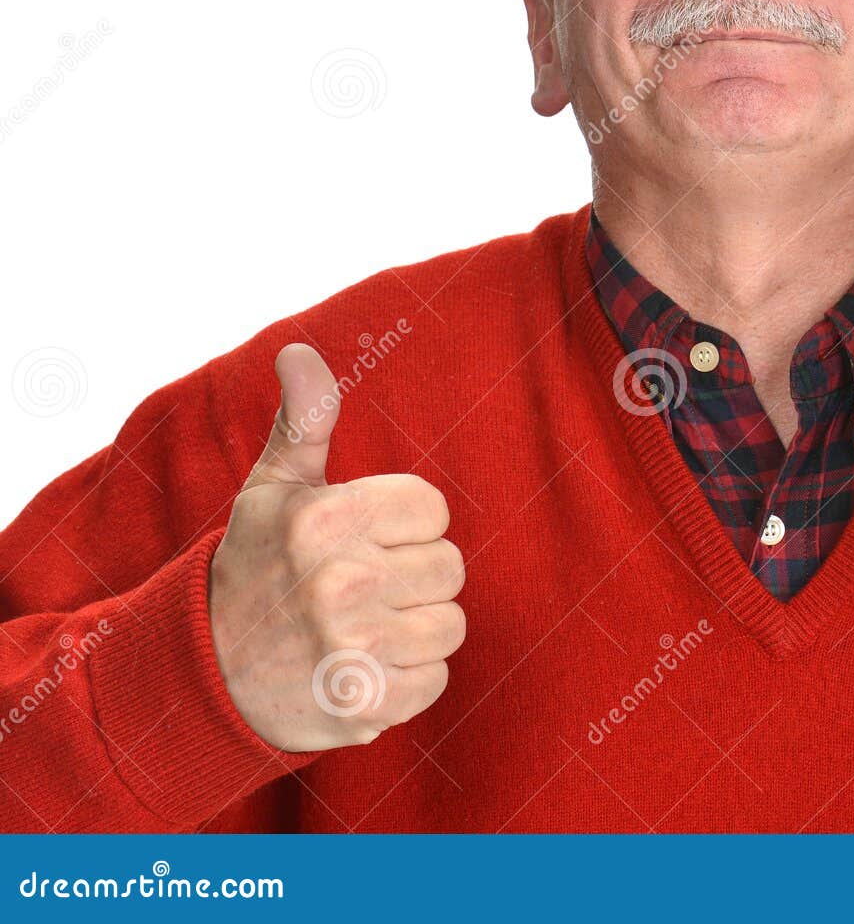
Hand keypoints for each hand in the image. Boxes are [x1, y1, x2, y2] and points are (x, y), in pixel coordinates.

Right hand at [207, 344, 466, 750]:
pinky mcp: (364, 705)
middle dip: (411, 577)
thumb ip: (303, 420)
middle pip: (449, 567)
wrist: (202, 675)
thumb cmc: (254, 568)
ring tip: (362, 629)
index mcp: (325, 520)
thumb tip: (300, 351)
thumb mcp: (272, 489)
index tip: (363, 541)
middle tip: (358, 590)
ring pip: (450, 623)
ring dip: (415, 630)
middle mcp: (342, 582)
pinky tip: (362, 669)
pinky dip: (407, 679)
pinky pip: (436, 678)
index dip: (404, 525)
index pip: (433, 510)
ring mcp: (353, 648)